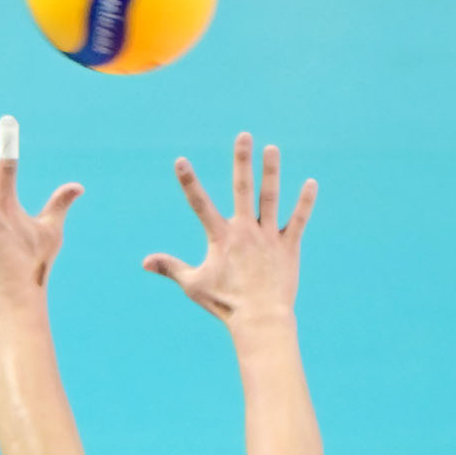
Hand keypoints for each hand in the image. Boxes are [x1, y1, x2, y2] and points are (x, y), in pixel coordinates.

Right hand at [143, 133, 315, 325]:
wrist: (259, 319)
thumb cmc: (224, 303)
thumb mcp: (193, 284)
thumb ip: (170, 268)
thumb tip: (144, 262)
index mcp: (221, 238)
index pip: (200, 205)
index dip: (189, 182)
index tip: (180, 161)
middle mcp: (245, 231)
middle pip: (243, 189)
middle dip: (242, 161)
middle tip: (244, 136)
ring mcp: (269, 237)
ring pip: (271, 198)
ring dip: (272, 172)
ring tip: (272, 149)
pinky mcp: (288, 247)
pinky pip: (299, 220)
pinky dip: (305, 202)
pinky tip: (311, 183)